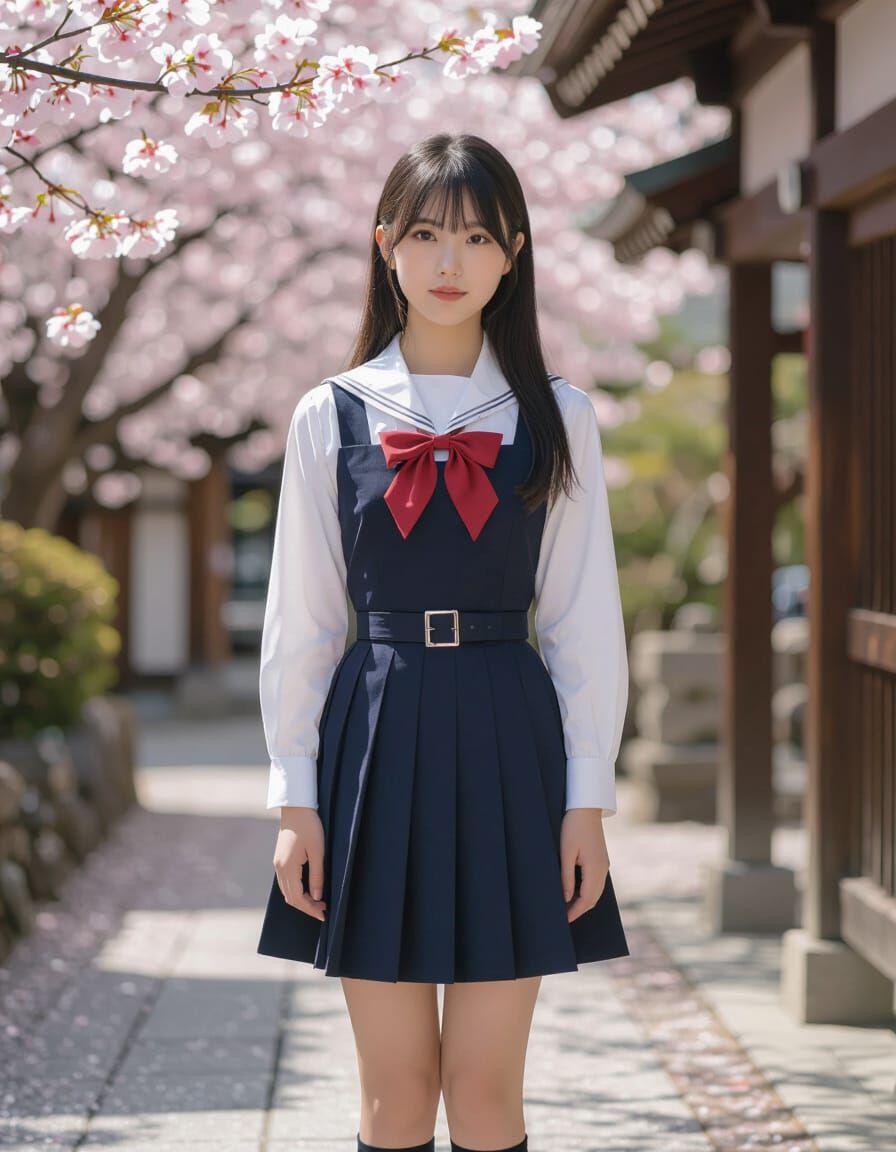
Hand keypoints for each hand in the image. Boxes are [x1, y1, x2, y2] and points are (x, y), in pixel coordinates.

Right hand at [273, 806, 326, 921]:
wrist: (296, 808)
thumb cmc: (309, 826)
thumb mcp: (318, 851)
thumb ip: (317, 875)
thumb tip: (317, 897)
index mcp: (287, 867)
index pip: (297, 898)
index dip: (310, 909)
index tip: (324, 915)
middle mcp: (279, 868)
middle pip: (290, 897)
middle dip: (307, 907)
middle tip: (324, 909)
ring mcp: (277, 864)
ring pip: (287, 891)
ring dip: (301, 899)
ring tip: (319, 901)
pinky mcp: (279, 859)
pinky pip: (286, 882)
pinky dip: (296, 890)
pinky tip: (309, 889)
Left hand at [560, 808, 608, 922]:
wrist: (586, 806)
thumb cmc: (573, 827)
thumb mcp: (566, 852)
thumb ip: (566, 877)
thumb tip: (567, 898)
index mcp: (596, 869)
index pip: (587, 899)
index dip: (575, 912)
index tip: (564, 921)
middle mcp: (603, 869)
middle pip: (593, 898)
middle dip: (579, 909)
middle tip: (563, 917)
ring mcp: (604, 864)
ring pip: (596, 890)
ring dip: (583, 900)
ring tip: (567, 907)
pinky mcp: (601, 859)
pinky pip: (596, 881)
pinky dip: (586, 890)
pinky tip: (575, 891)